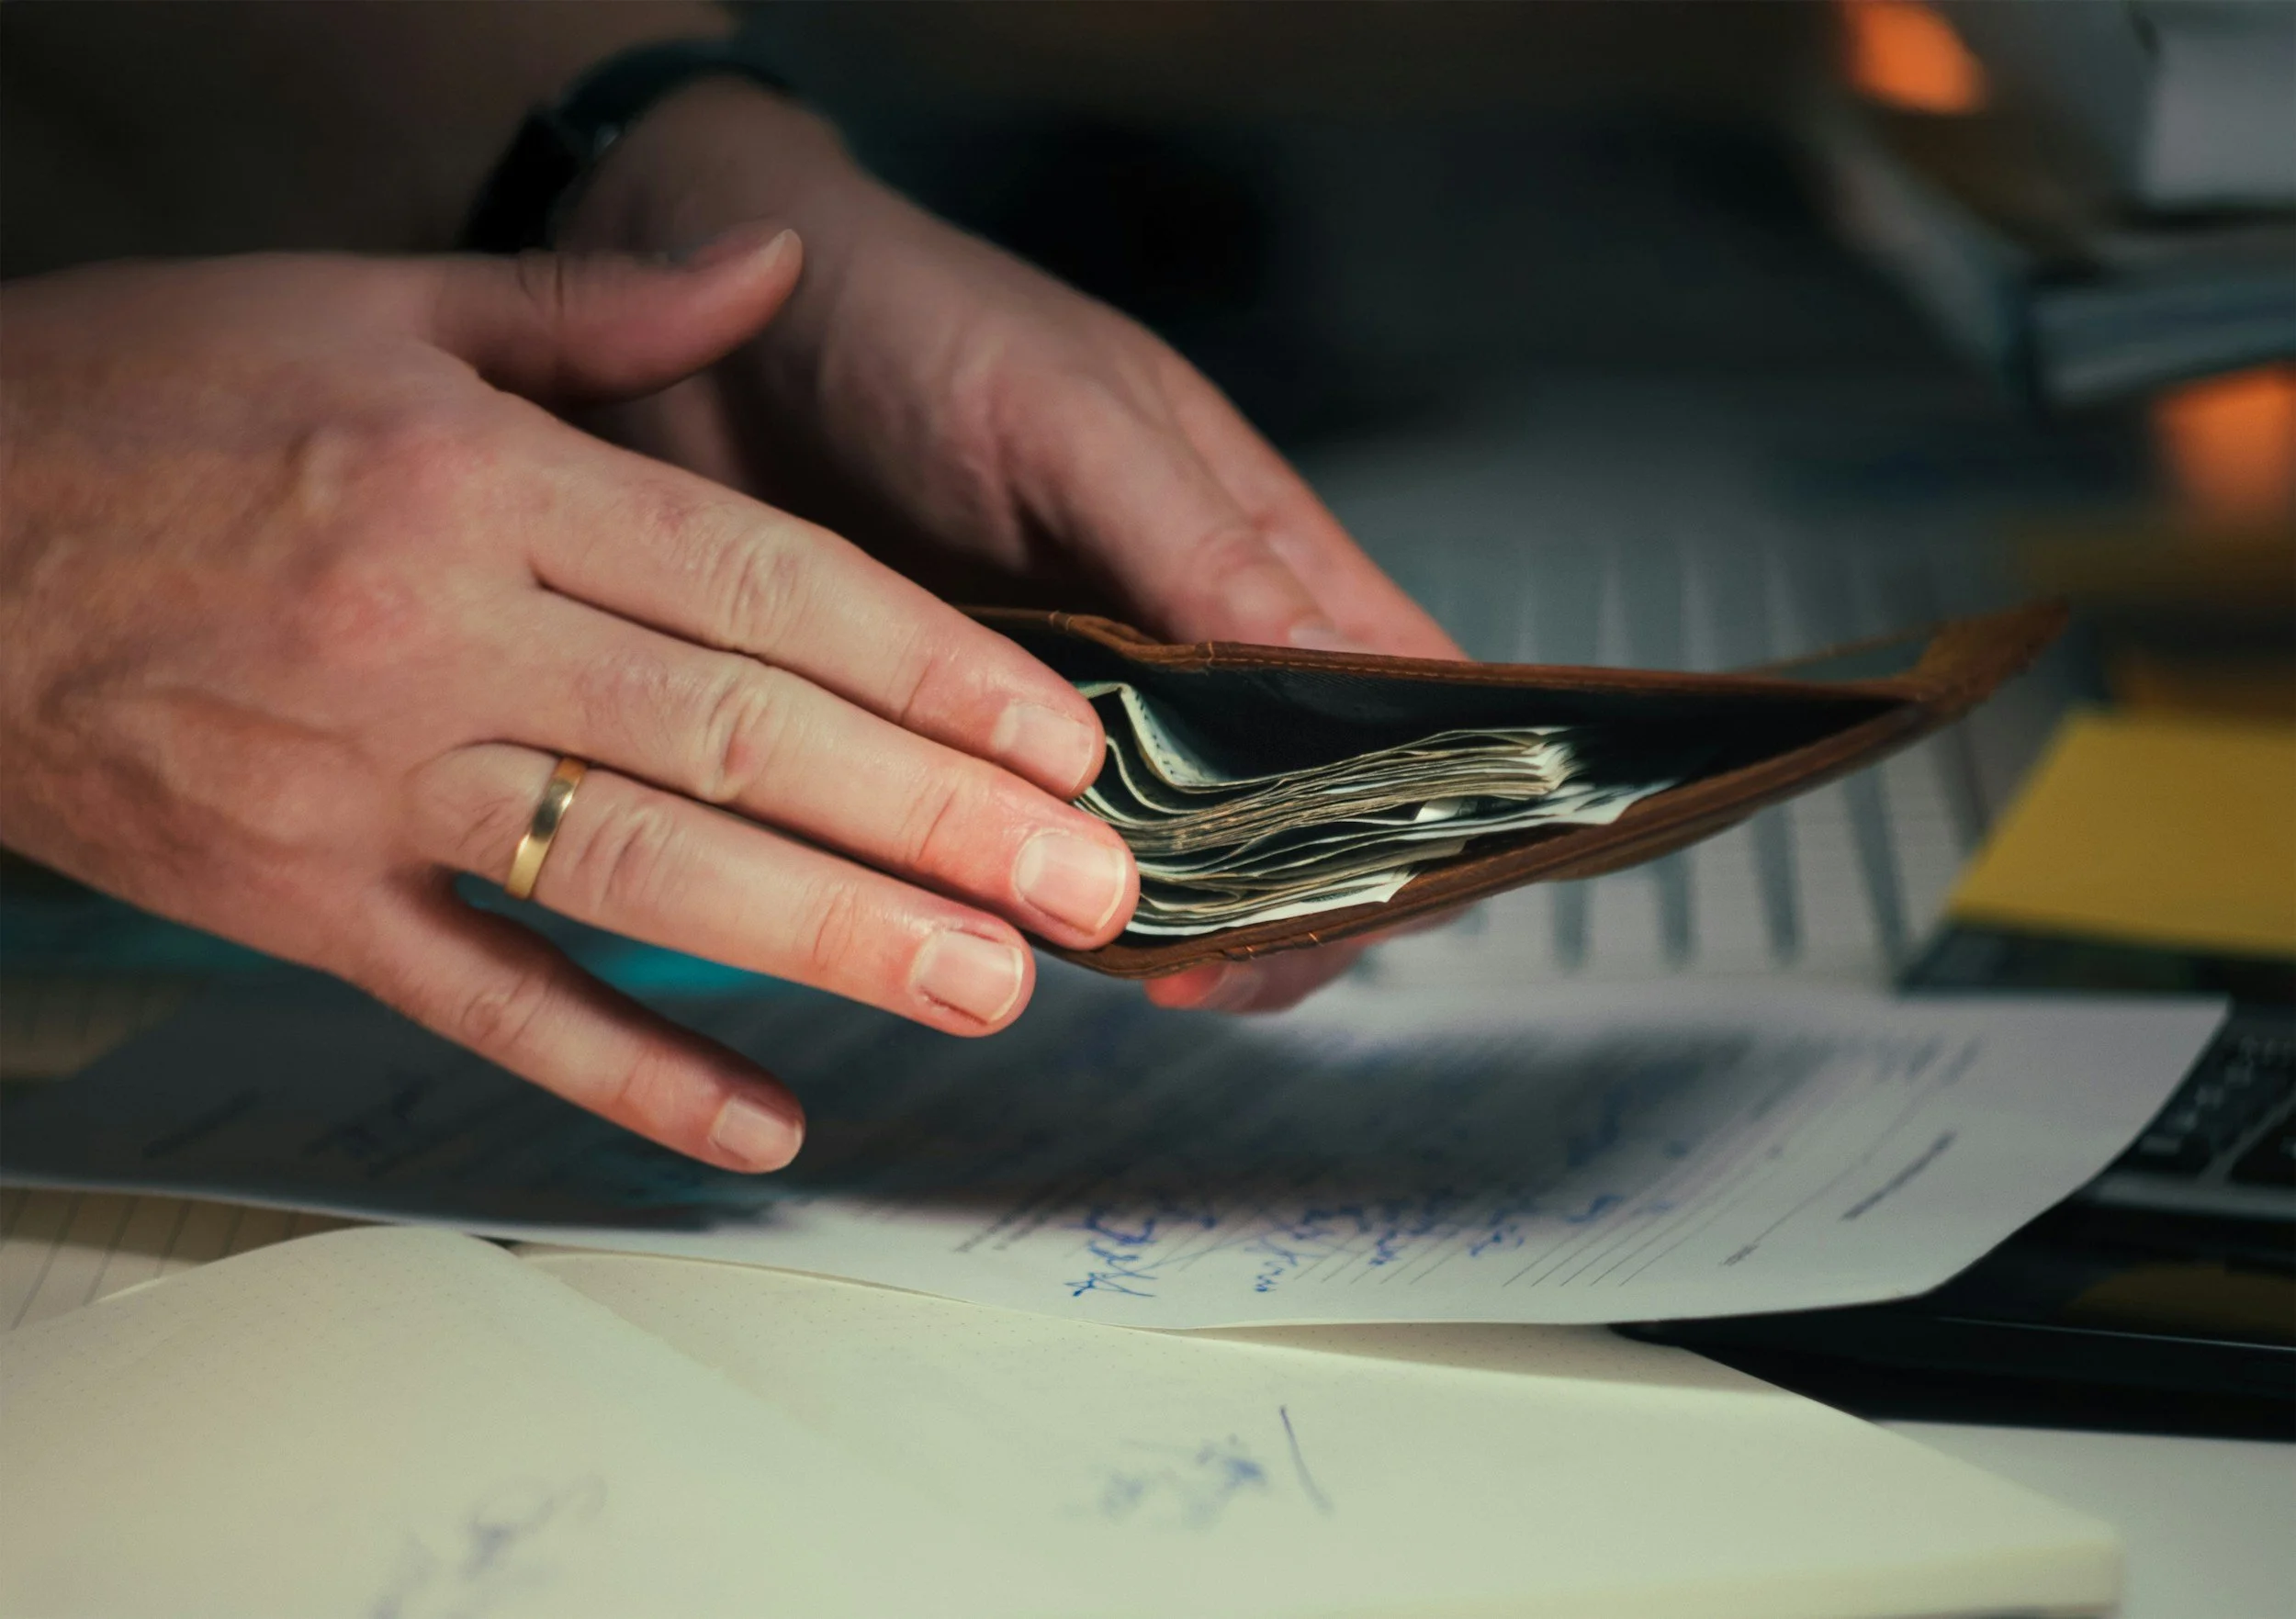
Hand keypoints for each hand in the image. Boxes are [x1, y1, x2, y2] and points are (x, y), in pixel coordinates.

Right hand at [0, 236, 1137, 1169]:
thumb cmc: (138, 400)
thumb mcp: (361, 306)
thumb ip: (592, 310)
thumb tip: (770, 266)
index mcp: (475, 481)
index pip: (759, 584)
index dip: (927, 665)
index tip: (1061, 733)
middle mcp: (435, 635)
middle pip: (734, 739)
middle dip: (933, 817)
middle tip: (1091, 885)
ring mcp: (362, 786)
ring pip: (636, 876)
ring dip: (828, 941)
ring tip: (990, 988)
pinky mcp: (296, 903)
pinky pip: (483, 1004)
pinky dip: (627, 1069)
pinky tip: (763, 1123)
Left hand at [561, 81, 1465, 1012]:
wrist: (698, 326)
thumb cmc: (912, 321)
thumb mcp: (1072, 418)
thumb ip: (1202, 548)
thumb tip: (1343, 670)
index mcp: (1257, 552)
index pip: (1401, 698)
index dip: (1410, 799)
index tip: (1358, 891)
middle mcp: (1185, 645)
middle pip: (1294, 812)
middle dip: (1272, 902)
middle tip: (1198, 965)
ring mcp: (1074, 705)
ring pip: (1162, 852)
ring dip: (1147, 915)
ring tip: (1101, 954)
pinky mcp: (959, 746)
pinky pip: (1020, 848)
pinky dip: (1022, 893)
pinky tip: (991, 921)